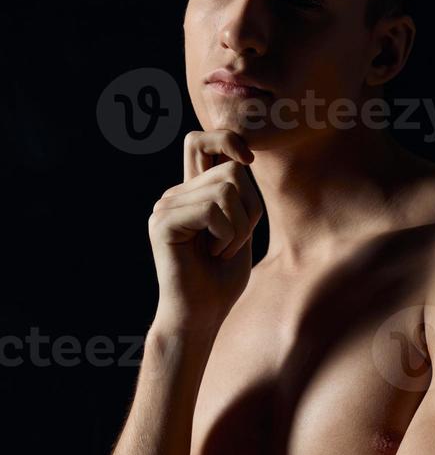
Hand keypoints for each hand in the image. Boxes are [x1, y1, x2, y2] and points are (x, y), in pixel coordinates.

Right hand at [148, 129, 263, 334]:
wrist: (200, 315)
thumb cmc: (221, 280)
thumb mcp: (240, 230)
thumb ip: (239, 195)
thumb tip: (242, 158)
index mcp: (191, 194)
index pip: (200, 141)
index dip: (227, 138)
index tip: (248, 161)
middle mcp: (175, 195)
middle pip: (231, 170)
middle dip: (250, 209)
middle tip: (234, 243)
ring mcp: (165, 206)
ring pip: (227, 190)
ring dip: (239, 228)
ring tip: (221, 251)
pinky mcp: (163, 222)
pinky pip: (213, 211)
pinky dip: (227, 238)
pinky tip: (213, 256)